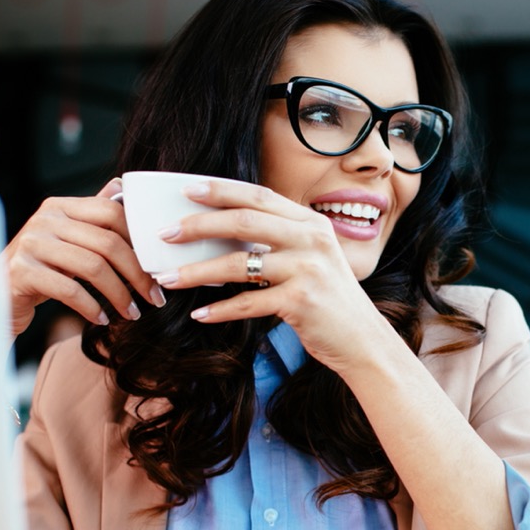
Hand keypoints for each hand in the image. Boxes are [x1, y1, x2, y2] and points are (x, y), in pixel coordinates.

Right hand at [0, 178, 165, 339]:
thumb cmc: (41, 269)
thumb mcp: (67, 240)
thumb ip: (92, 215)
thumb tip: (122, 186)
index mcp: (60, 207)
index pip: (112, 213)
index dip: (141, 242)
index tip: (158, 269)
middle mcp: (45, 219)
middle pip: (108, 243)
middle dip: (138, 274)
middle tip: (154, 298)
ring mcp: (31, 244)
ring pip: (93, 267)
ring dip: (119, 295)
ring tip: (132, 313)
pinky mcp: (21, 271)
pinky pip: (70, 289)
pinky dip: (91, 307)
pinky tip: (102, 319)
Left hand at [150, 180, 395, 374]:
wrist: (363, 341)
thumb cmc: (330, 301)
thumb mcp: (312, 260)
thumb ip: (280, 241)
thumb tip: (223, 233)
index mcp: (311, 223)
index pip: (259, 196)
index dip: (221, 190)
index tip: (187, 188)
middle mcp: (312, 239)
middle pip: (244, 220)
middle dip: (198, 225)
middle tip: (166, 234)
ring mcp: (308, 269)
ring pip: (239, 263)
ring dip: (197, 271)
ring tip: (168, 278)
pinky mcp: (301, 301)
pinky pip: (248, 303)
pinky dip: (220, 310)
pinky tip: (199, 314)